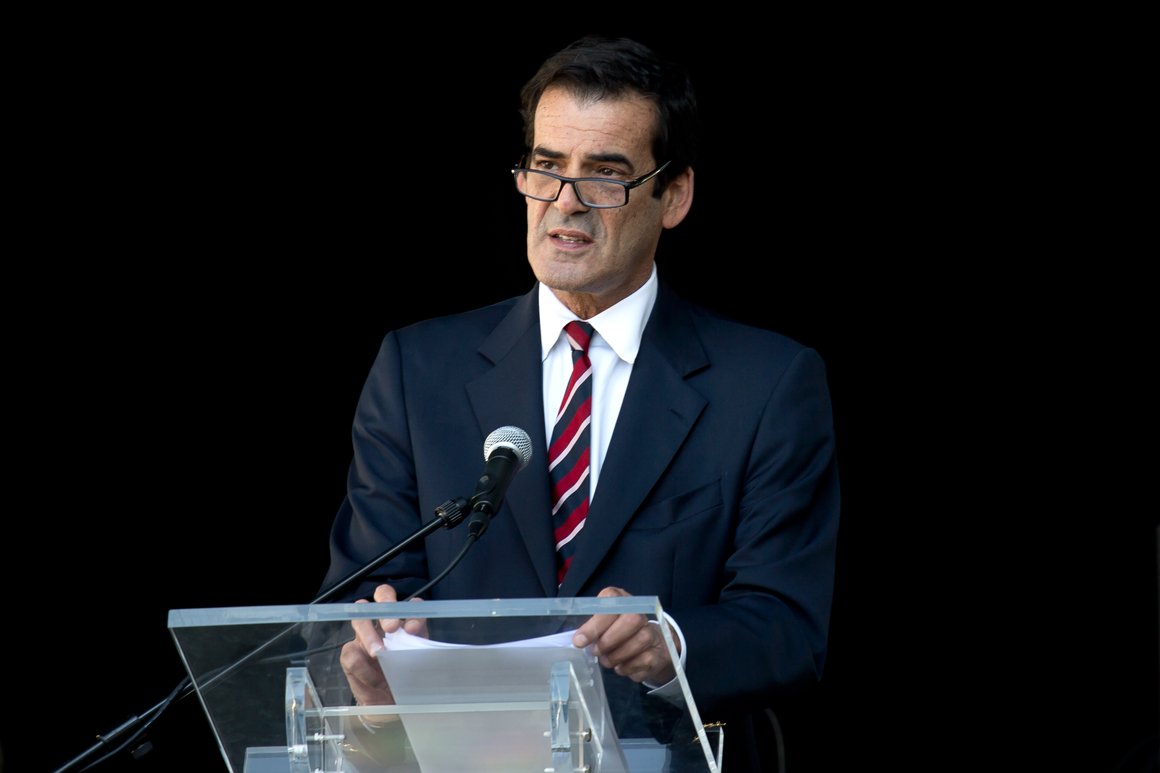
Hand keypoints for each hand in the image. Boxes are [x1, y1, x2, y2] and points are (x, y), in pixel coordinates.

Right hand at [340, 584, 428, 707]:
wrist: (390, 704)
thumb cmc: (405, 678)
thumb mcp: (417, 663)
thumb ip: (419, 649)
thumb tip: (421, 644)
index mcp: (406, 623)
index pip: (410, 604)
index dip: (411, 611)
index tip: (412, 629)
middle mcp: (384, 623)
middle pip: (382, 595)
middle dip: (386, 607)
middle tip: (392, 628)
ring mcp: (364, 636)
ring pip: (360, 618)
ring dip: (370, 635)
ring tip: (379, 654)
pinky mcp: (350, 654)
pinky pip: (351, 653)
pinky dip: (364, 668)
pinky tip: (374, 680)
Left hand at [572, 586, 677, 685]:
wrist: (651, 644)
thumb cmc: (617, 631)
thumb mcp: (603, 623)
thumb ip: (592, 627)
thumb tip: (578, 640)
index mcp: (622, 599)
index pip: (612, 602)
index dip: (595, 623)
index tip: (579, 641)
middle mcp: (641, 612)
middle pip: (632, 620)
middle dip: (609, 640)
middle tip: (596, 652)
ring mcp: (653, 632)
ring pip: (640, 641)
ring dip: (617, 656)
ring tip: (606, 660)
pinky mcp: (659, 652)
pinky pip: (645, 660)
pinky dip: (628, 667)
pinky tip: (621, 666)